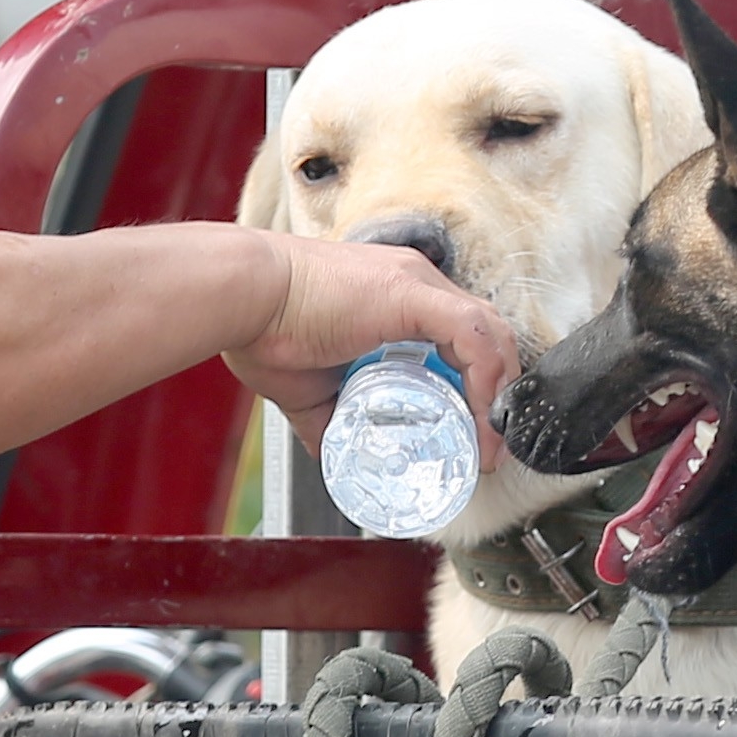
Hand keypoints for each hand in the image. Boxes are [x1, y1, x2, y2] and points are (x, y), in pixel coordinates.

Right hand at [223, 231, 522, 427]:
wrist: (239, 300)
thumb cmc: (262, 329)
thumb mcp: (309, 388)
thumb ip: (329, 418)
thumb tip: (334, 455)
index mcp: (399, 297)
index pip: (464, 337)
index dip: (479, 386)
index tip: (472, 435)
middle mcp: (417, 281)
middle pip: (486, 335)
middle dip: (497, 395)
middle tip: (487, 449)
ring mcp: (417, 283)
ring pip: (489, 333)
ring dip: (498, 394)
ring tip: (487, 445)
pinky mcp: (411, 292)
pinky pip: (472, 333)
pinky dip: (486, 378)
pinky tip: (480, 416)